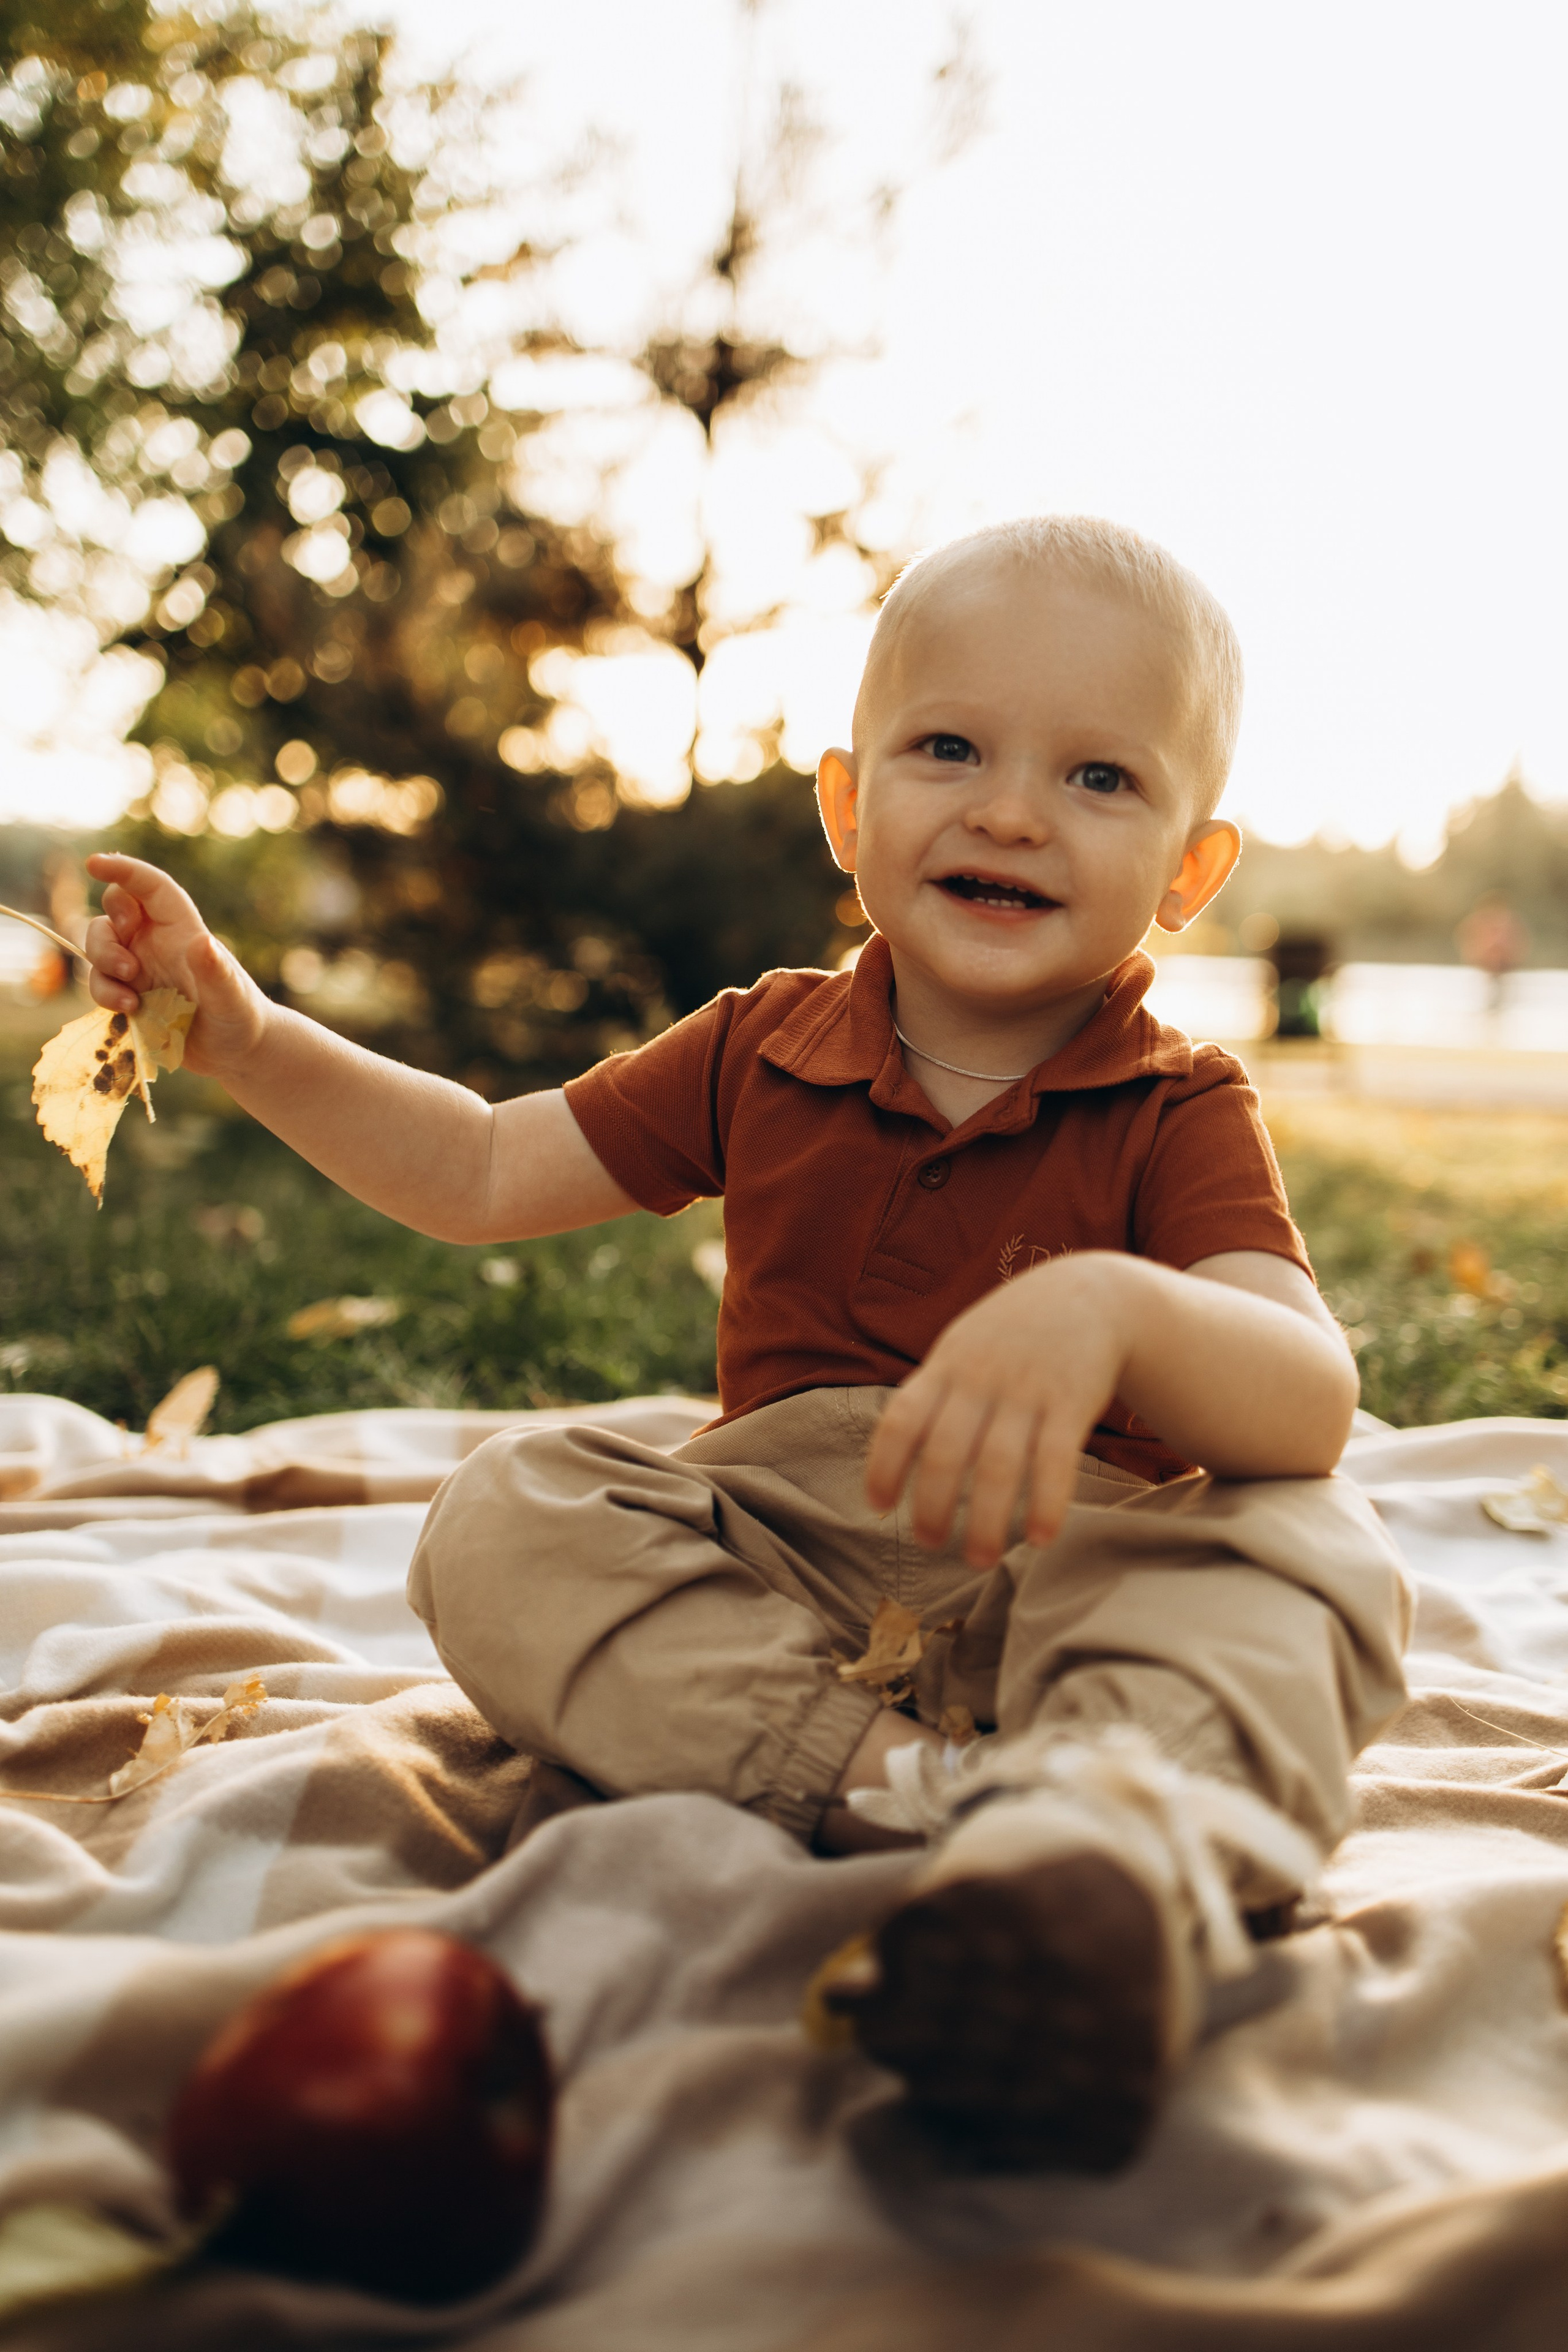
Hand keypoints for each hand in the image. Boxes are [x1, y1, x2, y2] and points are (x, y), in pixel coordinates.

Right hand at [83, 852, 270, 1080]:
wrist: (235, 1051)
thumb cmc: (241, 1015)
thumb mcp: (231, 997)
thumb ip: (216, 973)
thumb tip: (203, 942)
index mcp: (181, 928)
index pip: (150, 887)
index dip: (123, 870)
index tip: (94, 863)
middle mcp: (156, 941)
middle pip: (113, 912)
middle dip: (106, 930)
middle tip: (128, 963)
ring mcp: (139, 966)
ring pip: (98, 946)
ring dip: (103, 965)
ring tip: (131, 998)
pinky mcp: (127, 992)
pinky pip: (100, 982)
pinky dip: (105, 994)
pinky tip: (131, 1010)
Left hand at [865, 1253, 1138, 1568]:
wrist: (1091, 1292)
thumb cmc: (1013, 1333)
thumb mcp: (963, 1346)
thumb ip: (933, 1394)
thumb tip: (894, 1459)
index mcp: (946, 1366)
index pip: (901, 1420)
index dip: (885, 1467)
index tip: (879, 1507)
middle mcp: (981, 1379)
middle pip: (946, 1453)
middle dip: (934, 1507)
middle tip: (932, 1545)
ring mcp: (1027, 1390)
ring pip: (999, 1466)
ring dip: (987, 1521)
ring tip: (979, 1559)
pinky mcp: (1072, 1402)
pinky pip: (1056, 1461)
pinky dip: (1047, 1503)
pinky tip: (1042, 1539)